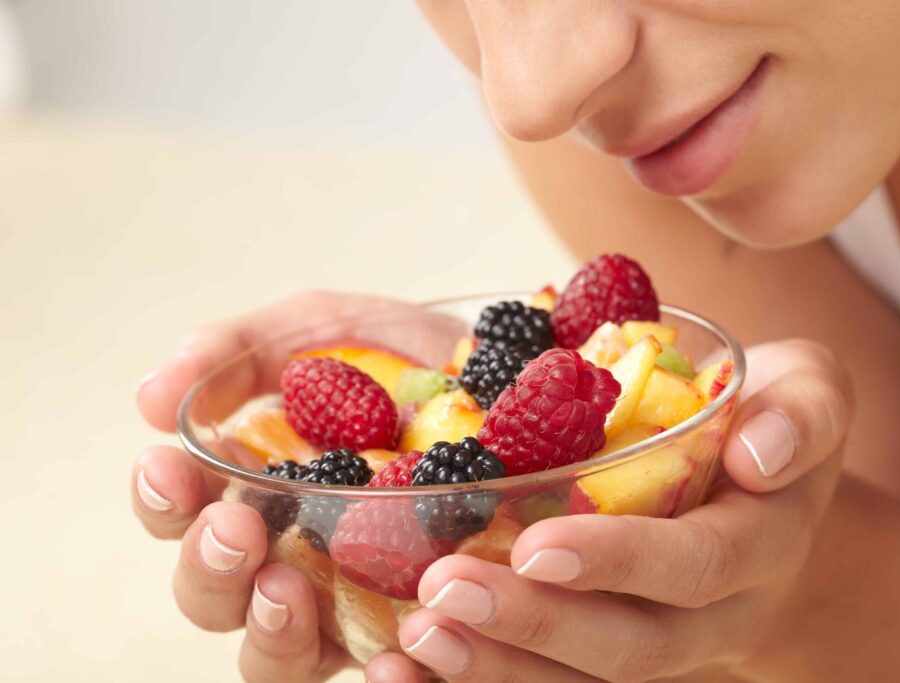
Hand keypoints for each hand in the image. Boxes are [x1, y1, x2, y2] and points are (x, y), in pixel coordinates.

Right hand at [131, 291, 452, 682]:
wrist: (511, 373)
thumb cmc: (401, 361)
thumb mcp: (319, 331)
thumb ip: (237, 352)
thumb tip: (150, 399)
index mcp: (254, 488)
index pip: (182, 513)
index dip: (163, 498)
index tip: (168, 465)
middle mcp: (291, 553)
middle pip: (216, 595)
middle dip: (209, 568)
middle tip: (233, 528)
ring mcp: (354, 599)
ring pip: (281, 654)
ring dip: (270, 630)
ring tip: (288, 590)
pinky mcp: (422, 626)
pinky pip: (392, 670)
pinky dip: (384, 674)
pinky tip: (391, 658)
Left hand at [382, 339, 852, 681]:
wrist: (770, 493)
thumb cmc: (774, 423)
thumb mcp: (812, 395)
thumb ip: (805, 416)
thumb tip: (759, 454)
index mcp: (760, 546)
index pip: (695, 567)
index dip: (621, 563)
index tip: (537, 546)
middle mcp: (711, 613)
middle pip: (629, 647)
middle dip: (535, 627)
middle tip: (440, 595)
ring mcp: (660, 637)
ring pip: (582, 680)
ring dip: (496, 667)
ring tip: (416, 638)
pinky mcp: (607, 642)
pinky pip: (549, 675)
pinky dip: (482, 675)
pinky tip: (406, 666)